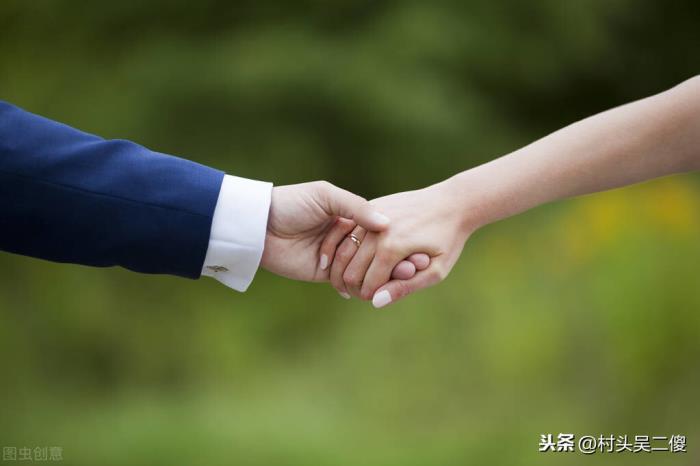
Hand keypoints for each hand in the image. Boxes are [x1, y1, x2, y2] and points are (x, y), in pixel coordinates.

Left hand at [259, 181, 427, 283]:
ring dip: (381, 276)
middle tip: (416, 267)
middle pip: (375, 252)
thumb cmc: (292, 203)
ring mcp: (334, 256)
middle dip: (395, 260)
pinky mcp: (323, 274)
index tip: (418, 246)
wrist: (259, 224)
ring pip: (363, 269)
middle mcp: (344, 236)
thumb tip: (387, 225)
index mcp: (348, 215)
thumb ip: (356, 208)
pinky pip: (344, 283)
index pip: (380, 230)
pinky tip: (377, 292)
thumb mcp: (326, 197)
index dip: (398, 239)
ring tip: (402, 281)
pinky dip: (359, 287)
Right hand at [327, 180, 473, 306]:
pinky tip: (355, 257)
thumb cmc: (448, 239)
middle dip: (354, 287)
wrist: (453, 202)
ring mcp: (371, 216)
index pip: (366, 286)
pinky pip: (347, 232)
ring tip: (358, 277)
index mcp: (392, 248)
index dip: (370, 297)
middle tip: (364, 291)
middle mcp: (377, 231)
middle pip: (349, 272)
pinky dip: (346, 249)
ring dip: (346, 269)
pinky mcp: (371, 206)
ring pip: (342, 252)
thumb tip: (375, 302)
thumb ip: (405, 287)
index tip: (377, 298)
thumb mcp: (436, 270)